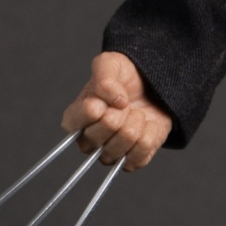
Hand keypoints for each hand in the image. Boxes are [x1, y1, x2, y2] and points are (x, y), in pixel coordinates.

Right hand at [61, 52, 172, 170]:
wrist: (151, 88)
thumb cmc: (124, 77)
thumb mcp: (110, 63)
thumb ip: (105, 77)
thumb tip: (116, 100)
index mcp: (75, 119)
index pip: (74, 122)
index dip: (95, 107)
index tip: (103, 99)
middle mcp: (88, 141)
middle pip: (107, 127)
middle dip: (122, 109)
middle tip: (125, 104)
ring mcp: (110, 154)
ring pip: (125, 142)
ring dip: (137, 122)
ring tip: (136, 114)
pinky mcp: (132, 162)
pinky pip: (142, 154)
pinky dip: (150, 134)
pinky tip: (146, 126)